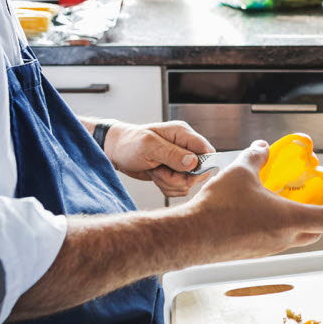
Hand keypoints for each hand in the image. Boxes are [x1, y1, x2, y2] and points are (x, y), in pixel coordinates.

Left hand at [99, 120, 214, 197]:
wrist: (115, 152)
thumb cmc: (129, 143)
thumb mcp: (148, 146)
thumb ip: (172, 154)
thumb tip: (193, 162)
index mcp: (182, 134)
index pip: (207, 151)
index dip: (200, 166)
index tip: (183, 172)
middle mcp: (185, 147)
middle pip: (199, 172)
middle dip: (179, 178)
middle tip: (161, 171)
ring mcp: (180, 162)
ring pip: (188, 183)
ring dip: (170, 183)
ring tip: (155, 171)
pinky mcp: (174, 173)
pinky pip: (179, 188)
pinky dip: (167, 187)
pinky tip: (156, 176)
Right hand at [184, 142, 322, 262]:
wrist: (192, 236)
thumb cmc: (219, 207)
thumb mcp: (241, 172)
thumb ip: (256, 157)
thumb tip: (263, 148)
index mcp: (289, 220)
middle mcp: (282, 239)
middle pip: (316, 232)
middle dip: (322, 214)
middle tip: (319, 199)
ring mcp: (267, 249)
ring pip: (295, 238)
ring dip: (300, 221)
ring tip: (289, 202)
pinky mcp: (252, 253)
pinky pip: (275, 240)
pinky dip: (279, 227)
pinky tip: (263, 212)